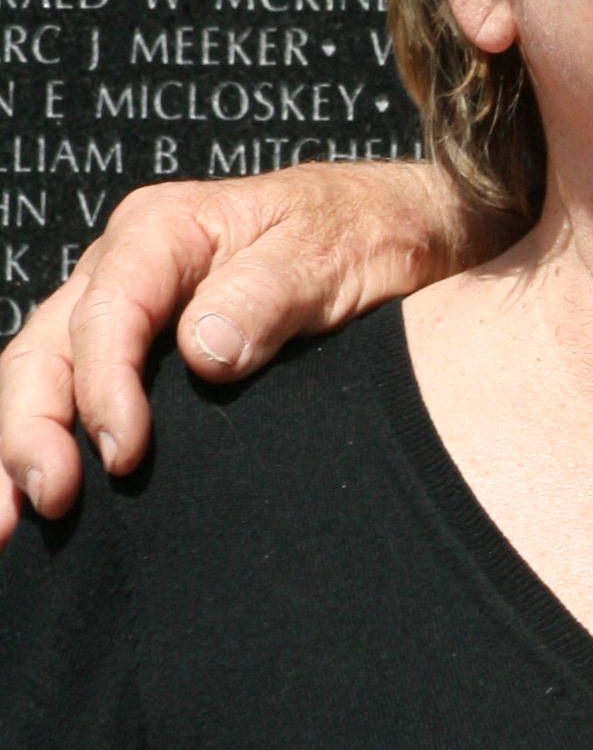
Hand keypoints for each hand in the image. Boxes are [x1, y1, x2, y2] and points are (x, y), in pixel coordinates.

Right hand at [0, 161, 492, 537]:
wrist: (396, 226)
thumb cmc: (363, 232)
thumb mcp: (330, 255)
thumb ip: (268, 296)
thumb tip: (204, 352)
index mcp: (163, 231)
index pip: (107, 314)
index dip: (103, 387)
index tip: (124, 453)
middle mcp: (125, 266)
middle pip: (47, 348)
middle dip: (29, 427)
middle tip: (47, 500)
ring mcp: (122, 309)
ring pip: (41, 374)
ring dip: (14, 446)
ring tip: (6, 523)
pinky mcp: (136, 351)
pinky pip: (69, 392)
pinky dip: (46, 442)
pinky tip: (29, 502)